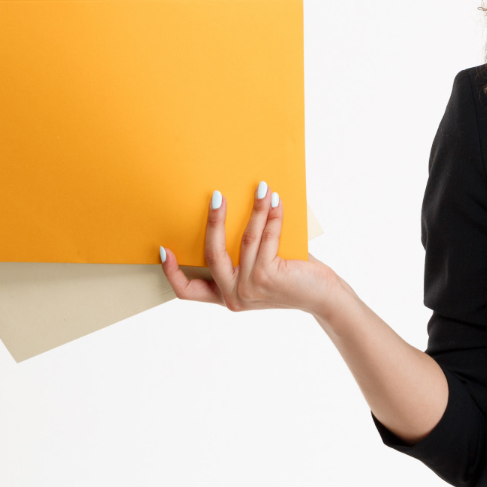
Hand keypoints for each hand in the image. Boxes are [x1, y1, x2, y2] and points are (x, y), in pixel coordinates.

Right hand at [160, 181, 345, 317]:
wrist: (323, 298)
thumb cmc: (293, 280)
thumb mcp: (261, 273)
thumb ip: (245, 257)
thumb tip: (238, 214)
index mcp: (226, 296)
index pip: (188, 292)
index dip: (172, 273)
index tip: (163, 249)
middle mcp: (234, 296)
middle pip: (211, 255)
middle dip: (213, 222)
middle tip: (217, 196)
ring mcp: (250, 287)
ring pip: (244, 240)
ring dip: (254, 210)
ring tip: (260, 188)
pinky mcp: (268, 276)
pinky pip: (266, 238)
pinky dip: (272, 216)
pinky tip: (275, 201)